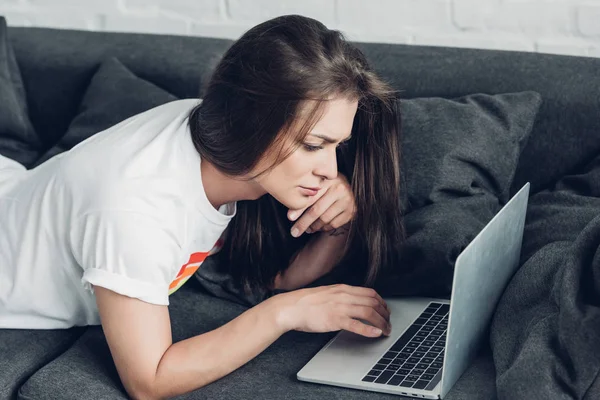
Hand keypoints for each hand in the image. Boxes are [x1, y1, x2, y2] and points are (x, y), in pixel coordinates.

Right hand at [271, 284, 391, 337]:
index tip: (385, 309)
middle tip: (389, 322)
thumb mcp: (327, 293)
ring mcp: (340, 307)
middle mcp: (344, 296)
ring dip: (381, 323)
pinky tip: (376, 334)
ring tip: (386, 330)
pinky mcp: (335, 319)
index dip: (382, 302)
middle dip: (385, 313)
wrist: (291, 307)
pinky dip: (369, 329)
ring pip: (369, 313)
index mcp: (343, 288)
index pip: (370, 293)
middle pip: (373, 302)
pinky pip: (357, 325)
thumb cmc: (305, 302)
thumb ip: (340, 296)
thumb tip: (350, 302)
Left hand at [288, 173, 355, 237]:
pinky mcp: (352, 211)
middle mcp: (339, 189)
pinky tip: (320, 226)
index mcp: (327, 180)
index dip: (299, 208)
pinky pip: (334, 224)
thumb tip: (290, 216)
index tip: (290, 218)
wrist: (350, 187)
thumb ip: (305, 197)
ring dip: (314, 226)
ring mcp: (347, 200)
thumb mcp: (318, 186)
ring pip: (325, 219)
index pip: (310, 197)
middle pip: (317, 210)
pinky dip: (324, 228)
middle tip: (294, 232)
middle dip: (303, 223)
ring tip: (308, 228)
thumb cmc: (328, 187)